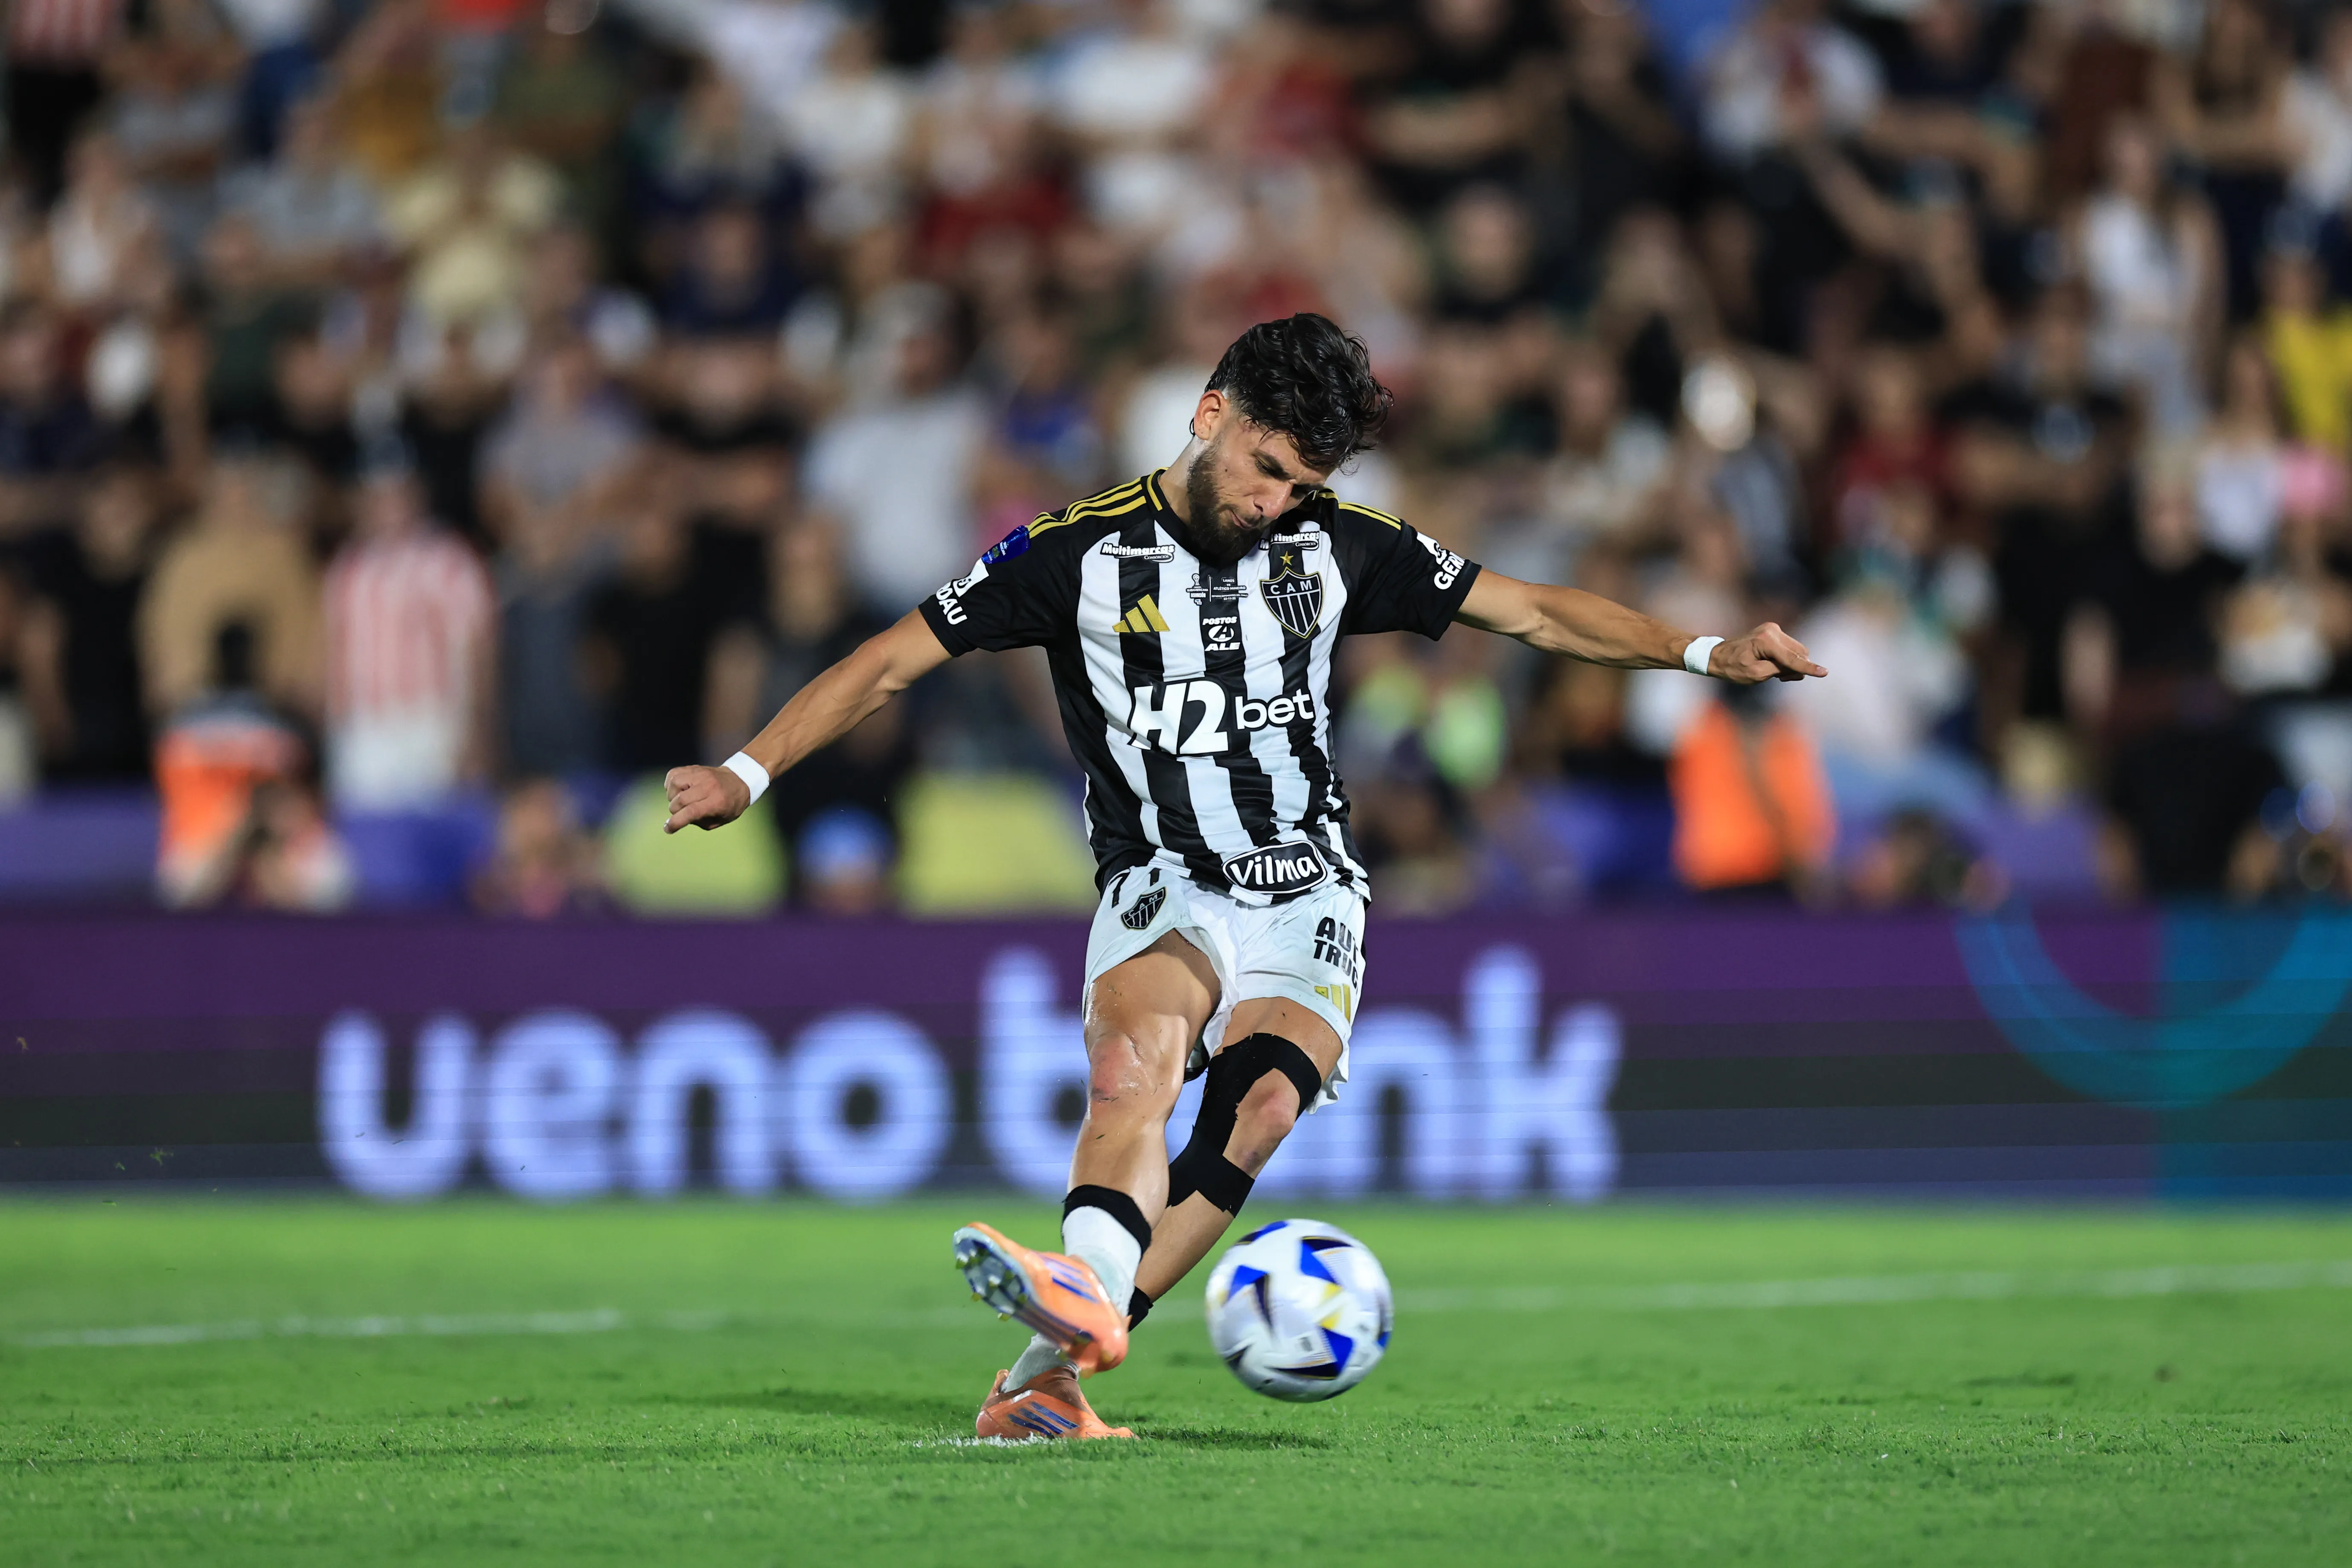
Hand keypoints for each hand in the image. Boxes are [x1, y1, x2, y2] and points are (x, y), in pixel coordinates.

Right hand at [663, 763, 750, 832]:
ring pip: (674, 784)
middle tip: (681, 813)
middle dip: (675, 811)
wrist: (739, 780)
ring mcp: (700, 774)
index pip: (690, 812)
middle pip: (680, 800)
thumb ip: (698, 822)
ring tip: (681, 799)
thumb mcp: (719, 820)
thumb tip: (677, 820)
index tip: (668, 829)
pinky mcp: (694, 767)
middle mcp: (707, 786)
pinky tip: (678, 789)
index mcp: (716, 802)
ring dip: (672, 796)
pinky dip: (671, 784)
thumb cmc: (730, 804)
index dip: (675, 822)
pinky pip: (673, 774)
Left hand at [1710, 622, 1826, 683]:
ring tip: (1773, 671)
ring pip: (1797, 650)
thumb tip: (1800, 666)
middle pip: (1800, 652)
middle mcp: (1772, 630)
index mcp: (1766, 641)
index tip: (1824, 672)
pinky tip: (1773, 663)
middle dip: (1795, 667)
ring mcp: (1773, 629)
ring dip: (1791, 663)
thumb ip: (1781, 670)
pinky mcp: (1772, 631)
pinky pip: (1789, 647)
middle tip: (1779, 677)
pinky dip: (1786, 658)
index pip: (1793, 658)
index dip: (1809, 668)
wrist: (1717, 656)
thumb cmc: (1733, 668)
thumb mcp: (1756, 674)